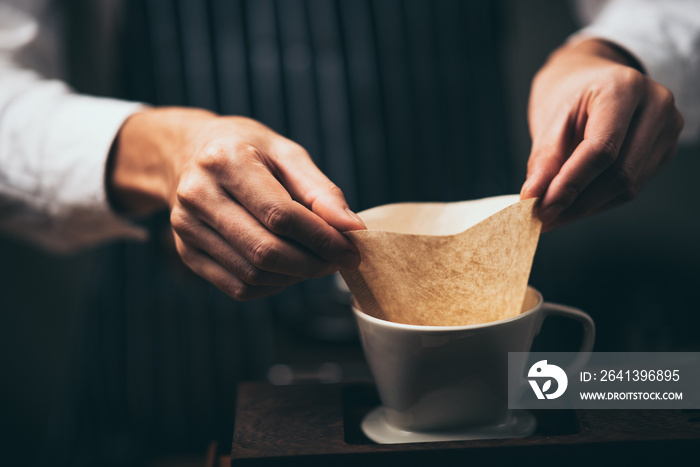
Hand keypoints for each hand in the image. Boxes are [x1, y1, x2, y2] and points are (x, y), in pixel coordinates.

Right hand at [108, 108, 364, 299]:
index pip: (280, 214)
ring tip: (314, 263)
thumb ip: (321, 191)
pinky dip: (272, 286)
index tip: (351, 250)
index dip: (321, 239)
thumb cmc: (248, 151)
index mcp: (225, 161)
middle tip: (336, 261)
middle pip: (265, 250)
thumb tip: (352, 228)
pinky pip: (238, 287)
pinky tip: (287, 270)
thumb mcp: (287, 155)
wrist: (190, 153)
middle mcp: (198, 194)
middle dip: (311, 263)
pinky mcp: (186, 252)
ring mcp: (186, 227)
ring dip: (294, 277)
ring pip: (252, 274)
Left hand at [521, 38, 682, 231]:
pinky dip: (599, 201)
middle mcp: (656, 106)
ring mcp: (667, 129)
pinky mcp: (665, 150)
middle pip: (619, 172)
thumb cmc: (570, 94)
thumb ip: (544, 159)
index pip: (601, 149)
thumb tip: (534, 198)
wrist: (594, 78)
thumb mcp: (551, 118)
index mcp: (624, 88)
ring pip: (628, 186)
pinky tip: (574, 204)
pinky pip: (633, 187)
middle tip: (541, 219)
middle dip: (576, 203)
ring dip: (586, 207)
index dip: (569, 185)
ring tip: (553, 215)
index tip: (540, 209)